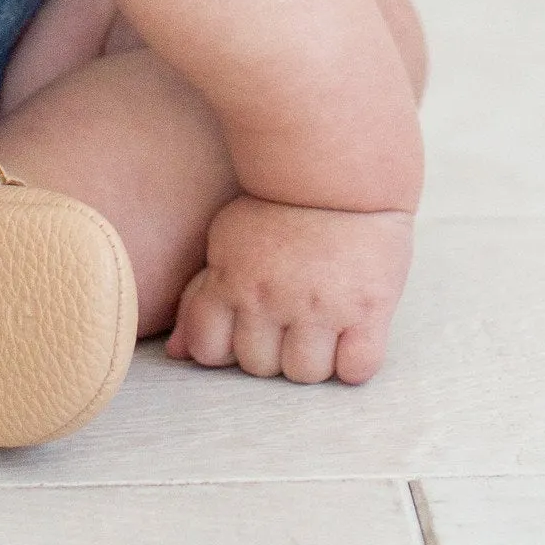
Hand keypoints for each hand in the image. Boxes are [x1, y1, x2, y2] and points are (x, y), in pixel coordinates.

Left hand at [166, 194, 410, 384]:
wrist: (344, 170)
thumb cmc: (279, 207)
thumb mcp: (228, 241)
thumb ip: (200, 296)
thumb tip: (176, 352)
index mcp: (233, 279)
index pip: (210, 351)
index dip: (226, 346)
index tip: (246, 326)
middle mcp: (273, 297)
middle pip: (259, 367)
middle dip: (270, 350)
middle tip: (288, 320)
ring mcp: (322, 305)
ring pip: (305, 373)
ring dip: (312, 359)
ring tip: (322, 328)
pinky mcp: (369, 307)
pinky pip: (357, 368)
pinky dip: (353, 363)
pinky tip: (352, 337)